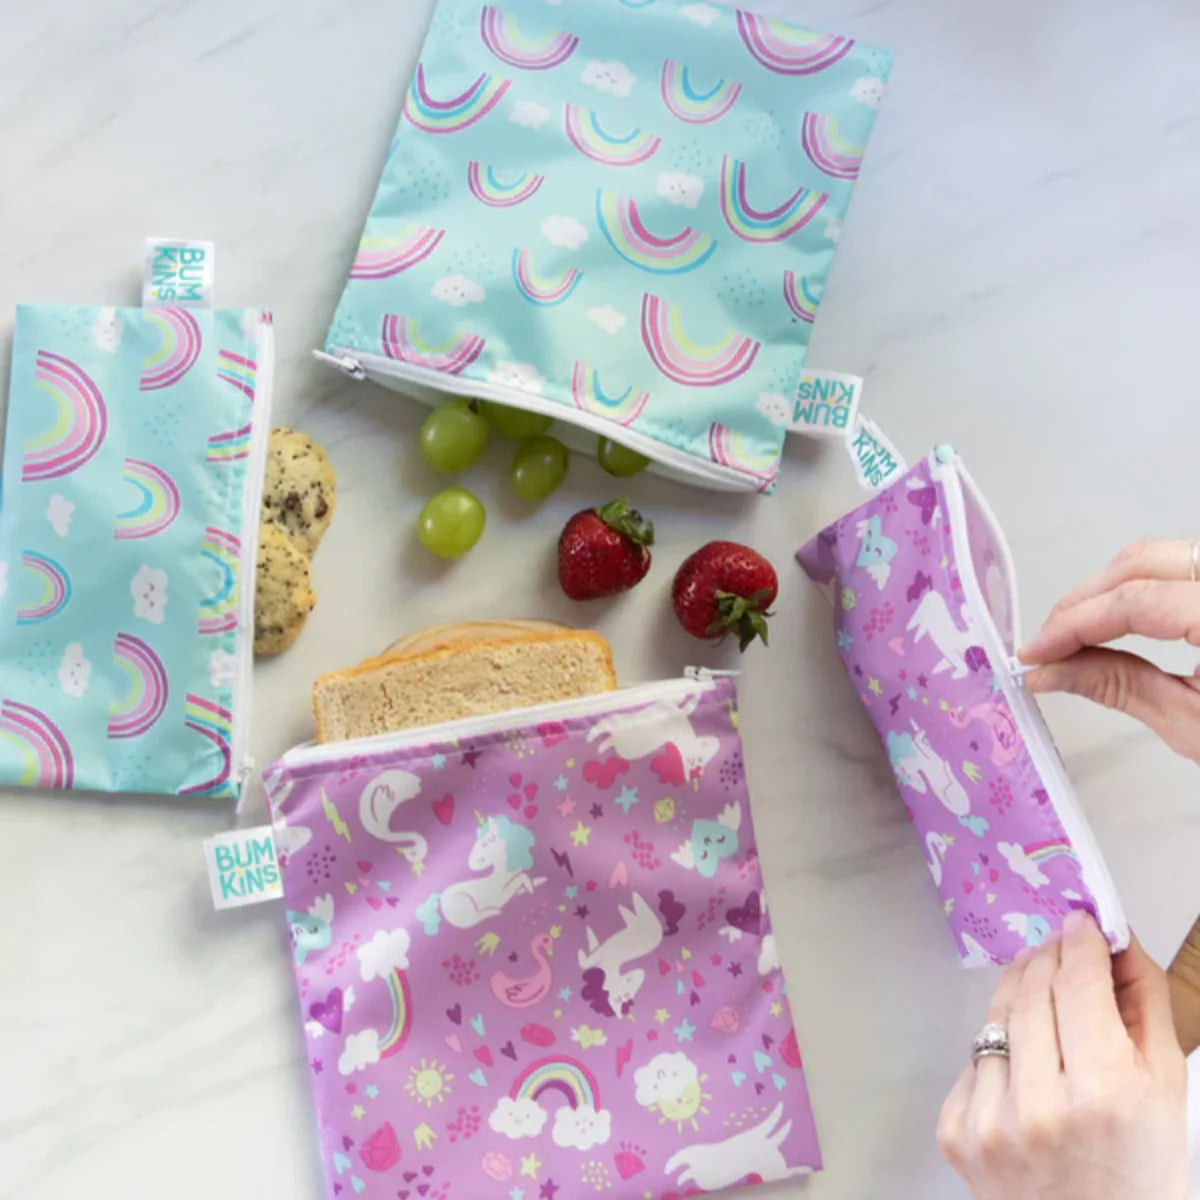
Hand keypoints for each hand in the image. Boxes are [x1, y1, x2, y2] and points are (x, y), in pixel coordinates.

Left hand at [937, 912, 1186, 1199]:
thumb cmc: (1139, 1168)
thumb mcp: (1164, 1087)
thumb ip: (1142, 1003)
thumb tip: (1115, 938)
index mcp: (1102, 1095)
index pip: (1076, 984)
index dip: (1078, 942)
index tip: (1079, 921)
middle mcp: (1039, 1107)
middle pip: (1030, 993)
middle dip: (1047, 958)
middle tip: (1059, 942)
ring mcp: (989, 1122)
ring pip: (995, 1020)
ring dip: (1018, 995)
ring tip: (1039, 988)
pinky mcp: (955, 1133)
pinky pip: (972, 1062)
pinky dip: (998, 1052)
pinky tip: (1024, 1063)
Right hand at [1019, 539, 1199, 763]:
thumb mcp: (1197, 727)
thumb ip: (1118, 687)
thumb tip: (1052, 671)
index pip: (1136, 600)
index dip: (1073, 624)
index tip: (1036, 651)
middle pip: (1143, 562)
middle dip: (1085, 601)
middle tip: (1050, 644)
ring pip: (1163, 556)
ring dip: (1112, 590)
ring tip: (1081, 635)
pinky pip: (1187, 565)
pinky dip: (1147, 586)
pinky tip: (1123, 620)